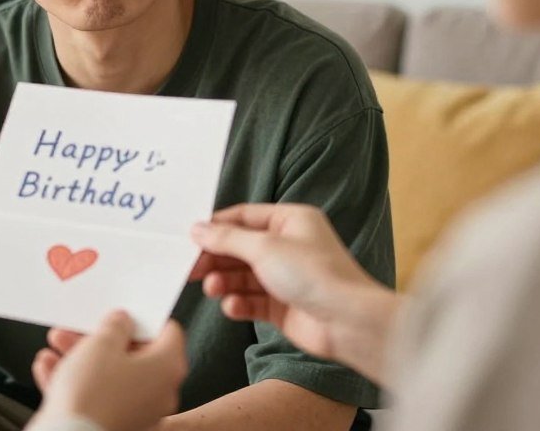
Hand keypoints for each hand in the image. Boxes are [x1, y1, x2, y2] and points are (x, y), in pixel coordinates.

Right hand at [31, 311, 185, 430]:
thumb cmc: (92, 396)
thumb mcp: (101, 343)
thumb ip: (115, 325)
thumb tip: (121, 321)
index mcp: (167, 367)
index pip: (168, 332)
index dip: (143, 319)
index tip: (123, 313)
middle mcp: (160, 393)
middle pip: (134, 355)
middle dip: (101, 339)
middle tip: (80, 328)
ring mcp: (139, 413)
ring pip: (112, 376)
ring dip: (83, 358)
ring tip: (56, 346)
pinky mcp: (118, 425)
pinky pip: (99, 398)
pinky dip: (77, 383)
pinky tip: (51, 369)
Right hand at [190, 203, 394, 372]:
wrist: (349, 322)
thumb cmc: (316, 275)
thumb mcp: (264, 247)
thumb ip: (227, 238)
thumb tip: (198, 229)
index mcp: (290, 221)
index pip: (244, 217)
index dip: (216, 227)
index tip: (190, 238)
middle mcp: (288, 246)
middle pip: (240, 248)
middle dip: (216, 258)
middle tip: (191, 268)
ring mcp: (285, 277)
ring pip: (242, 276)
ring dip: (224, 282)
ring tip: (213, 288)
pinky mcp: (283, 306)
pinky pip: (251, 301)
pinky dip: (239, 303)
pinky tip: (233, 306)